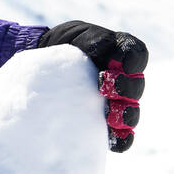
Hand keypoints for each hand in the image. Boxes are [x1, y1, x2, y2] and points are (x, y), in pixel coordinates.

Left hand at [35, 20, 147, 151]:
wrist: (37, 71)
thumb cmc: (61, 48)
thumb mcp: (77, 34)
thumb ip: (95, 39)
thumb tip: (104, 49)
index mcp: (119, 56)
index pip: (137, 56)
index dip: (132, 61)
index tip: (118, 65)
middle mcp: (122, 81)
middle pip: (136, 86)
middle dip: (127, 88)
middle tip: (106, 88)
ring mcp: (114, 105)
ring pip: (131, 113)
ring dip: (126, 115)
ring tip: (113, 117)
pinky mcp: (102, 125)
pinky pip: (121, 136)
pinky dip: (122, 139)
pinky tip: (115, 139)